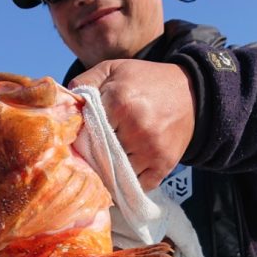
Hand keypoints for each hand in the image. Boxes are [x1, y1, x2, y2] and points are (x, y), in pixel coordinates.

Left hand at [69, 59, 195, 190]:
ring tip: (108, 161)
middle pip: (98, 156)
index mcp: (120, 102)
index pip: (86, 132)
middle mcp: (136, 128)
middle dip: (92, 156)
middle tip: (91, 153)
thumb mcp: (114, 70)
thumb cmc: (146, 81)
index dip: (81, 136)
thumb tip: (63, 104)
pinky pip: (136, 186)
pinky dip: (127, 183)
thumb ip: (85, 82)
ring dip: (109, 171)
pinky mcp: (163, 167)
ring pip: (115, 174)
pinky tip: (124, 173)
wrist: (192, 93)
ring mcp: (151, 151)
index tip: (81, 137)